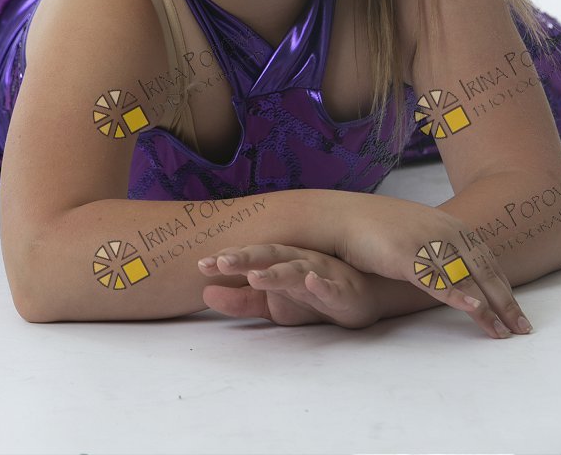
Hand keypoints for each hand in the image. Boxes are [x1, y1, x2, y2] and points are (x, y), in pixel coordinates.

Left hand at [198, 244, 381, 328]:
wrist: (358, 300)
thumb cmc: (309, 298)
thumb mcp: (270, 304)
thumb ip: (240, 300)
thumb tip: (205, 293)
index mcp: (278, 263)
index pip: (249, 258)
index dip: (227, 259)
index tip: (201, 265)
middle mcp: (296, 261)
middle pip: (269, 256)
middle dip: (245, 258)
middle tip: (221, 263)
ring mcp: (319, 273)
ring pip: (296, 269)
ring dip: (276, 272)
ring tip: (256, 276)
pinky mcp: (341, 291)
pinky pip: (330, 287)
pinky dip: (321, 283)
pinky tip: (312, 281)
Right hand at [336, 194, 532, 339]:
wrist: (344, 215)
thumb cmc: (377, 226)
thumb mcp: (417, 231)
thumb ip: (439, 246)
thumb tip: (454, 266)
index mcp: (451, 225)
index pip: (487, 261)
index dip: (504, 287)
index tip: (516, 310)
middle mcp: (445, 232)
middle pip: (485, 272)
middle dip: (506, 303)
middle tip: (522, 329)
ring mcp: (427, 243)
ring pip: (467, 280)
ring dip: (489, 308)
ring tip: (504, 332)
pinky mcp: (407, 257)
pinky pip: (439, 281)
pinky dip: (460, 296)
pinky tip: (475, 310)